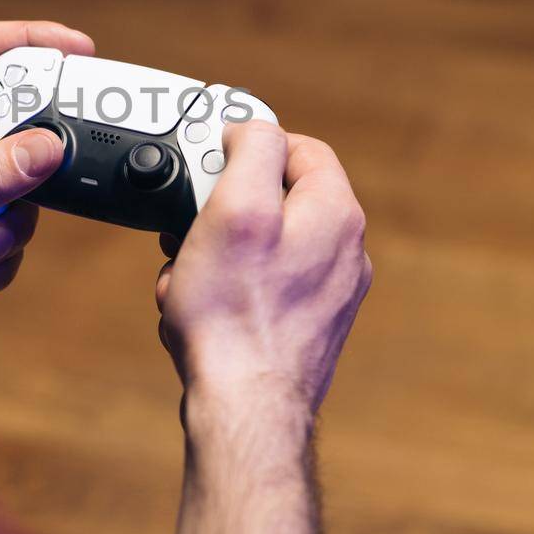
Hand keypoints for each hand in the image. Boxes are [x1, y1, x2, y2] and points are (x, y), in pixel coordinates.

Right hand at [155, 122, 371, 413]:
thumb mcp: (235, 206)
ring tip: (189, 278)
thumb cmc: (233, 312)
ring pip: (262, 246)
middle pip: (277, 197)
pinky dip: (225, 291)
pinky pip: (259, 288)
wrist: (245, 406)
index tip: (210, 163)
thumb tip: (255, 127)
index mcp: (337, 212)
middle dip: (223, 208)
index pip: (298, 146)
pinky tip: (198, 312)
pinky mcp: (308, 329)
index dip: (248, 145)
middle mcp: (345, 252)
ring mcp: (329, 295)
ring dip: (217, 253)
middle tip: (191, 226)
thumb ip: (253, 149)